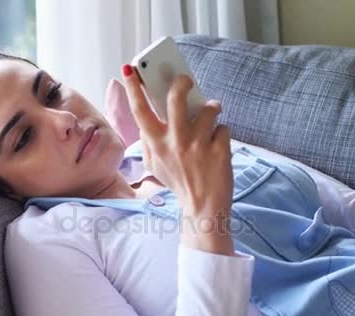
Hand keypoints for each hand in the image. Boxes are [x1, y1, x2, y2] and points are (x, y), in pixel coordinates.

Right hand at [121, 64, 233, 254]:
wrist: (204, 208)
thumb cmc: (178, 182)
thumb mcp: (154, 164)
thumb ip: (148, 139)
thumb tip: (150, 111)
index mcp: (155, 144)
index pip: (140, 109)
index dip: (133, 87)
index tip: (130, 68)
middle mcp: (174, 142)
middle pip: (175, 98)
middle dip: (181, 82)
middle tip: (186, 80)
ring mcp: (198, 146)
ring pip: (209, 109)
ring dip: (212, 109)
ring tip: (211, 118)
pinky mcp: (219, 151)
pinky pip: (223, 128)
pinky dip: (222, 133)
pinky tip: (217, 145)